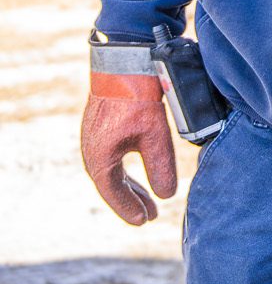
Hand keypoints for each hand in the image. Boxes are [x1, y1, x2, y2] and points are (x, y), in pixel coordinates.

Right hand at [81, 72, 178, 224]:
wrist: (124, 62)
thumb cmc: (138, 98)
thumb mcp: (154, 135)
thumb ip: (160, 167)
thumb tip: (167, 195)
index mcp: (100, 157)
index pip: (114, 192)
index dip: (129, 208)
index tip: (145, 221)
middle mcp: (92, 150)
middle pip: (112, 185)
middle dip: (132, 200)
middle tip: (149, 216)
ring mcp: (95, 137)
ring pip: (113, 171)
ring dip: (130, 185)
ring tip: (148, 200)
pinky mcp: (103, 125)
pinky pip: (113, 156)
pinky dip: (126, 169)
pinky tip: (136, 170)